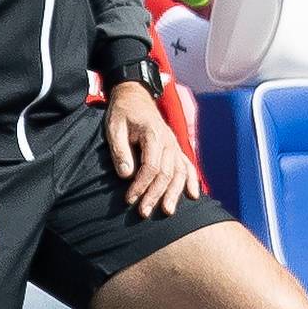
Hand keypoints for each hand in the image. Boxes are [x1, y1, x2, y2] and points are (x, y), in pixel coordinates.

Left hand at [105, 83, 199, 216]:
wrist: (135, 96)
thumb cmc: (122, 112)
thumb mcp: (114, 127)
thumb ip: (120, 150)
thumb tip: (126, 174)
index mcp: (154, 134)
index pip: (151, 166)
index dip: (141, 185)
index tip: (130, 199)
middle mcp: (169, 141)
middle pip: (167, 173)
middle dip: (156, 194)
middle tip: (143, 212)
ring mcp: (174, 145)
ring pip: (180, 172)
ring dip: (175, 193)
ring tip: (168, 211)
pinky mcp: (175, 148)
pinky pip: (187, 165)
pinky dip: (192, 180)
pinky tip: (193, 195)